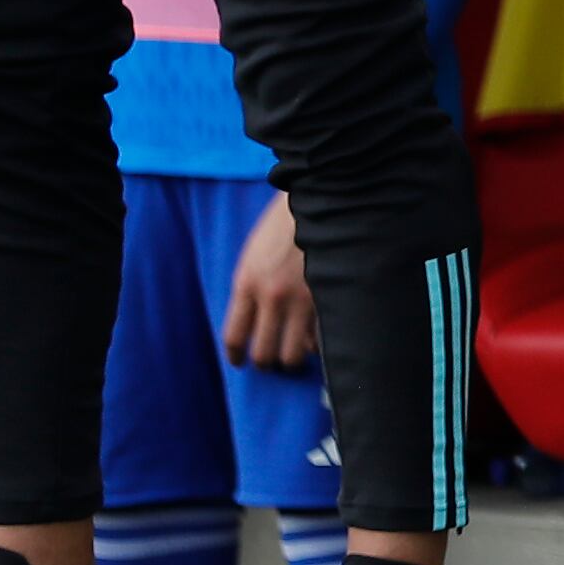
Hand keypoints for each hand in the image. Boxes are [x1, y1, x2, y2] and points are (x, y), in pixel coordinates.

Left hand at [221, 193, 316, 369]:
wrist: (322, 201)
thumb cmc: (284, 225)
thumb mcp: (254, 254)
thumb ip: (251, 289)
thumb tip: (257, 321)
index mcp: (248, 283)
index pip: (234, 336)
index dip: (236, 355)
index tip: (240, 361)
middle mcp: (273, 297)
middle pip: (264, 353)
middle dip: (266, 362)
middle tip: (271, 361)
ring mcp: (304, 300)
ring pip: (293, 354)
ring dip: (293, 359)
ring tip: (296, 355)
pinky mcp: (329, 298)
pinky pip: (321, 338)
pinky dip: (318, 344)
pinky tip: (317, 340)